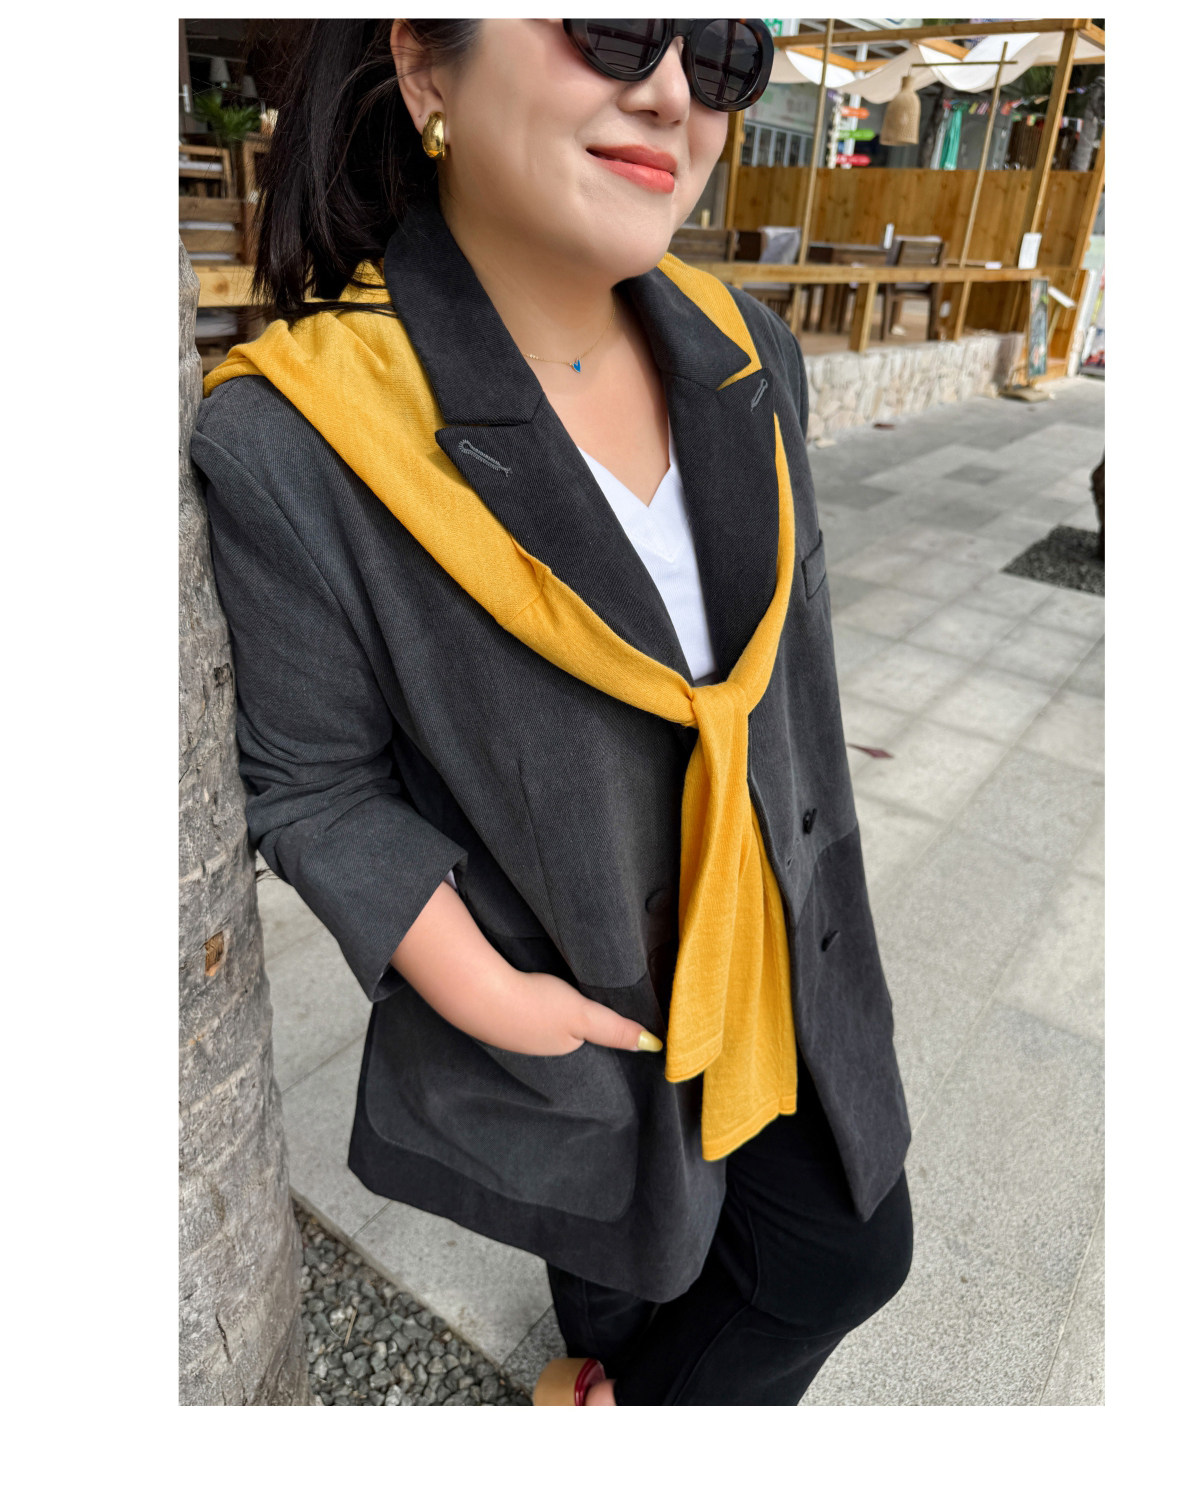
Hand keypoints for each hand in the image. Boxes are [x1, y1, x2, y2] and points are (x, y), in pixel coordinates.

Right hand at [389, 879, 662, 1057]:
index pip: (584, 1037)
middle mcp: (536, 1046)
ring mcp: (510, 1033)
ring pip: (536, 1019)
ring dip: (543, 1006)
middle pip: (560, 1030)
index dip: (593, 1022)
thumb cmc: (535, 1004)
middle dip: (567, 1016)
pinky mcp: (491, 1013)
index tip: (599, 1005)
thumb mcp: (583, 1015)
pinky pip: (514, 1008)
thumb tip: (654, 1046)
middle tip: (575, 992)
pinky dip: (522, 999)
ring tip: (553, 987)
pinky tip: (523, 984)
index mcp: (561, 1048)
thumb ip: (615, 1029)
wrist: (477, 993)